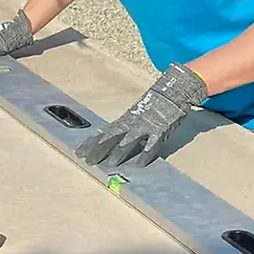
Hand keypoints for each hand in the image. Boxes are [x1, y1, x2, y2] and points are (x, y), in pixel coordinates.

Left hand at [76, 63, 207, 167]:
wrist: (173, 90)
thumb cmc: (156, 102)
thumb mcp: (138, 112)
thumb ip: (127, 124)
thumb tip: (112, 138)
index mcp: (127, 118)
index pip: (106, 132)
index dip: (92, 142)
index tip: (79, 152)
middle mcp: (133, 122)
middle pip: (113, 137)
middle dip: (100, 149)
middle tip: (88, 160)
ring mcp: (147, 126)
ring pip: (130, 141)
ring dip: (119, 153)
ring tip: (110, 164)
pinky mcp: (161, 130)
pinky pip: (153, 144)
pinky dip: (146, 153)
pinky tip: (140, 163)